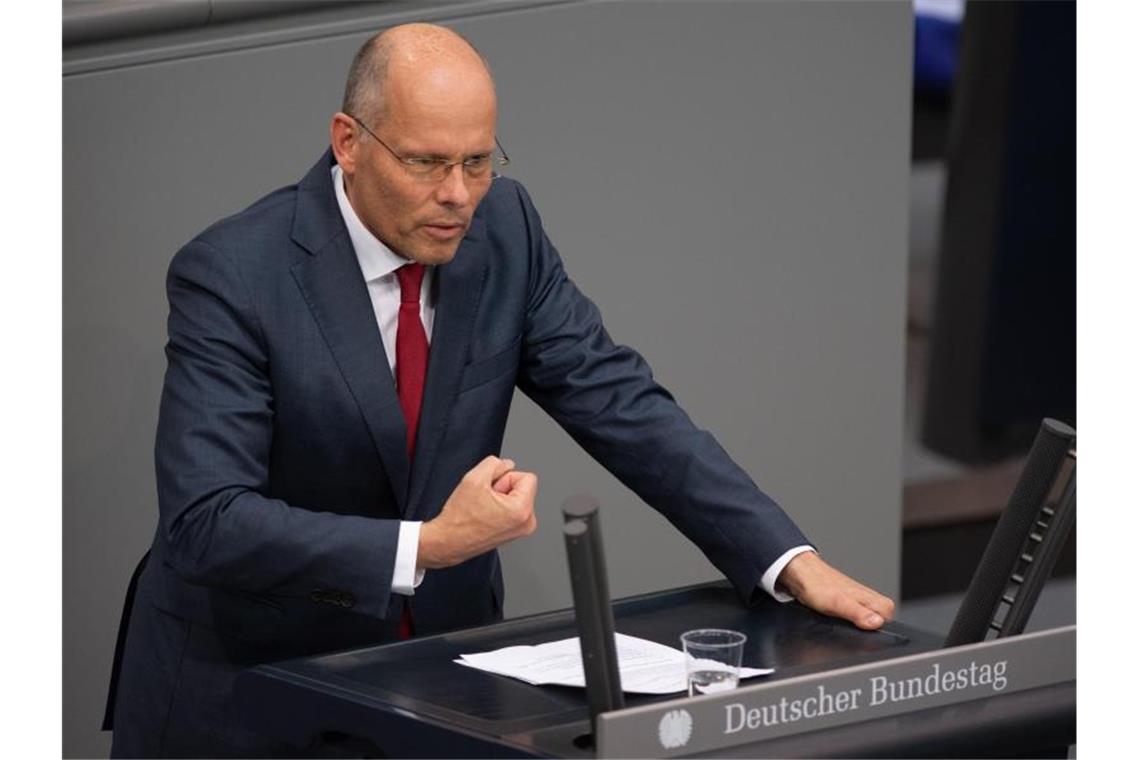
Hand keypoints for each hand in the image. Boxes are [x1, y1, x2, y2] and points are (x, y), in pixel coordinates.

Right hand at [417, 456, 537, 568]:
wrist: (449, 541)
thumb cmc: (459, 518)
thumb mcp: (474, 477)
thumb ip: (495, 463)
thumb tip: (508, 464)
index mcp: (522, 510)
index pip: (527, 477)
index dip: (506, 478)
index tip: (491, 490)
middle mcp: (527, 522)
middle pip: (523, 487)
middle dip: (503, 488)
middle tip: (485, 500)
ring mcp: (522, 529)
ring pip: (517, 497)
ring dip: (501, 497)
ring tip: (485, 508)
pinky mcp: (515, 532)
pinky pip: (514, 508)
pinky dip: (501, 507)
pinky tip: (486, 514)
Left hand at [776, 551, 894, 630]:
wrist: (800, 575)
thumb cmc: (817, 585)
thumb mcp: (838, 604)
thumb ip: (859, 614)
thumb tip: (878, 623)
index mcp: (871, 598)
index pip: (889, 618)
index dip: (879, 628)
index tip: (864, 631)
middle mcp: (867, 598)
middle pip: (880, 620)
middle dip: (867, 628)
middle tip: (850, 626)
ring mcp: (857, 600)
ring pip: (866, 618)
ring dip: (855, 624)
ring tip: (841, 622)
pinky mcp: (846, 602)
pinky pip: (854, 616)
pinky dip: (847, 620)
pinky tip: (837, 620)